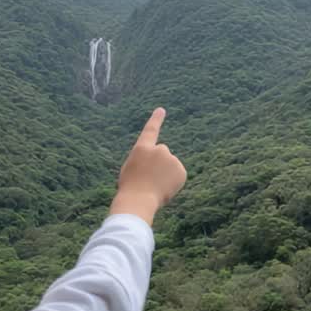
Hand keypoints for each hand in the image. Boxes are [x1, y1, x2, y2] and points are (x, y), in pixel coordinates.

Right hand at [110, 108, 186, 225]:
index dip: (156, 120)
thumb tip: (156, 166)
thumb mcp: (131, 169)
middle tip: (149, 178)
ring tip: (155, 186)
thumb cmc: (130, 188)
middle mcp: (159, 149)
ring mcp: (171, 159)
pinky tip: (164, 189)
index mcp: (142, 148)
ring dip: (165, 174)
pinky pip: (178, 175)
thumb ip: (144, 161)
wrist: (138, 200)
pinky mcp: (181, 170)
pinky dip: (174, 181)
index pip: (151, 130)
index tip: (161, 110)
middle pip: (162, 153)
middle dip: (159, 163)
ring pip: (170, 165)